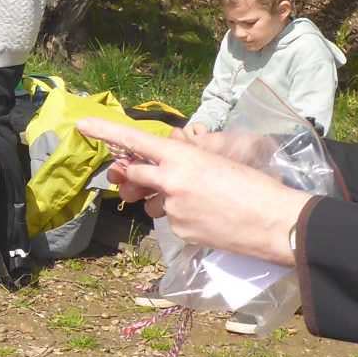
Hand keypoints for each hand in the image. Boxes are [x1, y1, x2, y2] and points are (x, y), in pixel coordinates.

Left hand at [80, 117, 310, 265]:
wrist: (275, 222)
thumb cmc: (256, 184)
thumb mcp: (220, 160)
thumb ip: (188, 159)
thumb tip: (170, 161)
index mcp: (182, 156)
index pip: (134, 140)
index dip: (105, 131)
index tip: (82, 125)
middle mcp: (170, 182)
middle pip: (134, 174)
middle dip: (135, 175)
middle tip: (152, 175)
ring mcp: (172, 210)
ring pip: (154, 203)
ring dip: (166, 200)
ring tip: (204, 201)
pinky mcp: (180, 232)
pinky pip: (172, 222)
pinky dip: (185, 219)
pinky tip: (211, 218)